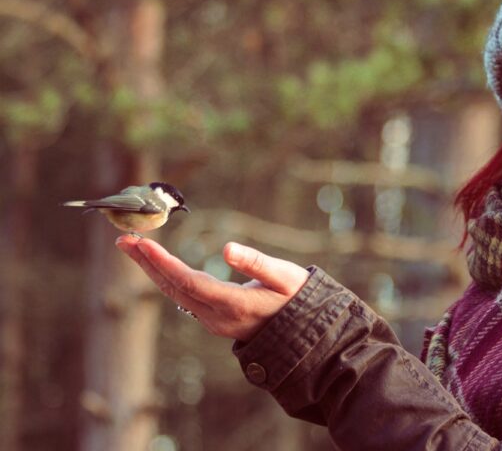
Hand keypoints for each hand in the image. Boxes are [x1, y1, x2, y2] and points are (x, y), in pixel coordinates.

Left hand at [115, 235, 309, 341]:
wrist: (304, 332)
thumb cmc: (298, 299)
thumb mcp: (286, 276)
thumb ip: (257, 262)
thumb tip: (226, 248)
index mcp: (234, 304)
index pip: (188, 281)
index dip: (163, 263)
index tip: (143, 243)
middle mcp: (218, 317)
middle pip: (173, 288)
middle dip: (147, 264)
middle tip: (124, 241)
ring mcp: (214, 321)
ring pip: (175, 294)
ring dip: (153, 271)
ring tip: (134, 248)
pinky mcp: (214, 320)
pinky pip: (184, 298)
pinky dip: (167, 279)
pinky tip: (158, 266)